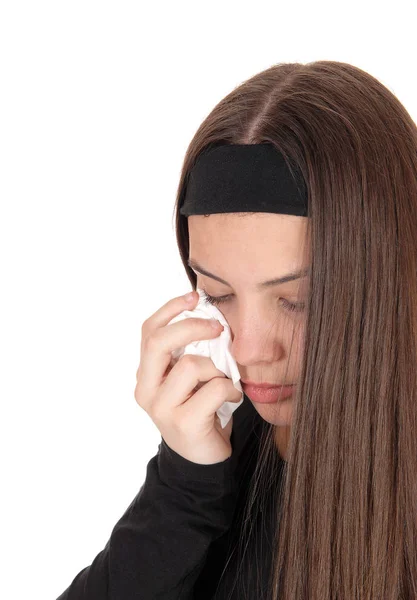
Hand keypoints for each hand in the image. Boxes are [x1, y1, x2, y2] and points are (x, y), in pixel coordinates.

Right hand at [134, 291, 240, 463]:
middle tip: (218, 328)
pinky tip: (232, 399)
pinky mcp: (183, 423)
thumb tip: (211, 316)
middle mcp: (146, 389)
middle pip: (159, 342)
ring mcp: (161, 408)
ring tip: (224, 384)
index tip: (194, 296)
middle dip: (192, 327)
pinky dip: (230, 390)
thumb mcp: (189, 379)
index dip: (170, 309)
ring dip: (218, 370)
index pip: (148, 331)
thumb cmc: (200, 410)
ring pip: (192, 365)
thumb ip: (190, 353)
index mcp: (146, 374)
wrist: (201, 460)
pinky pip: (214, 389)